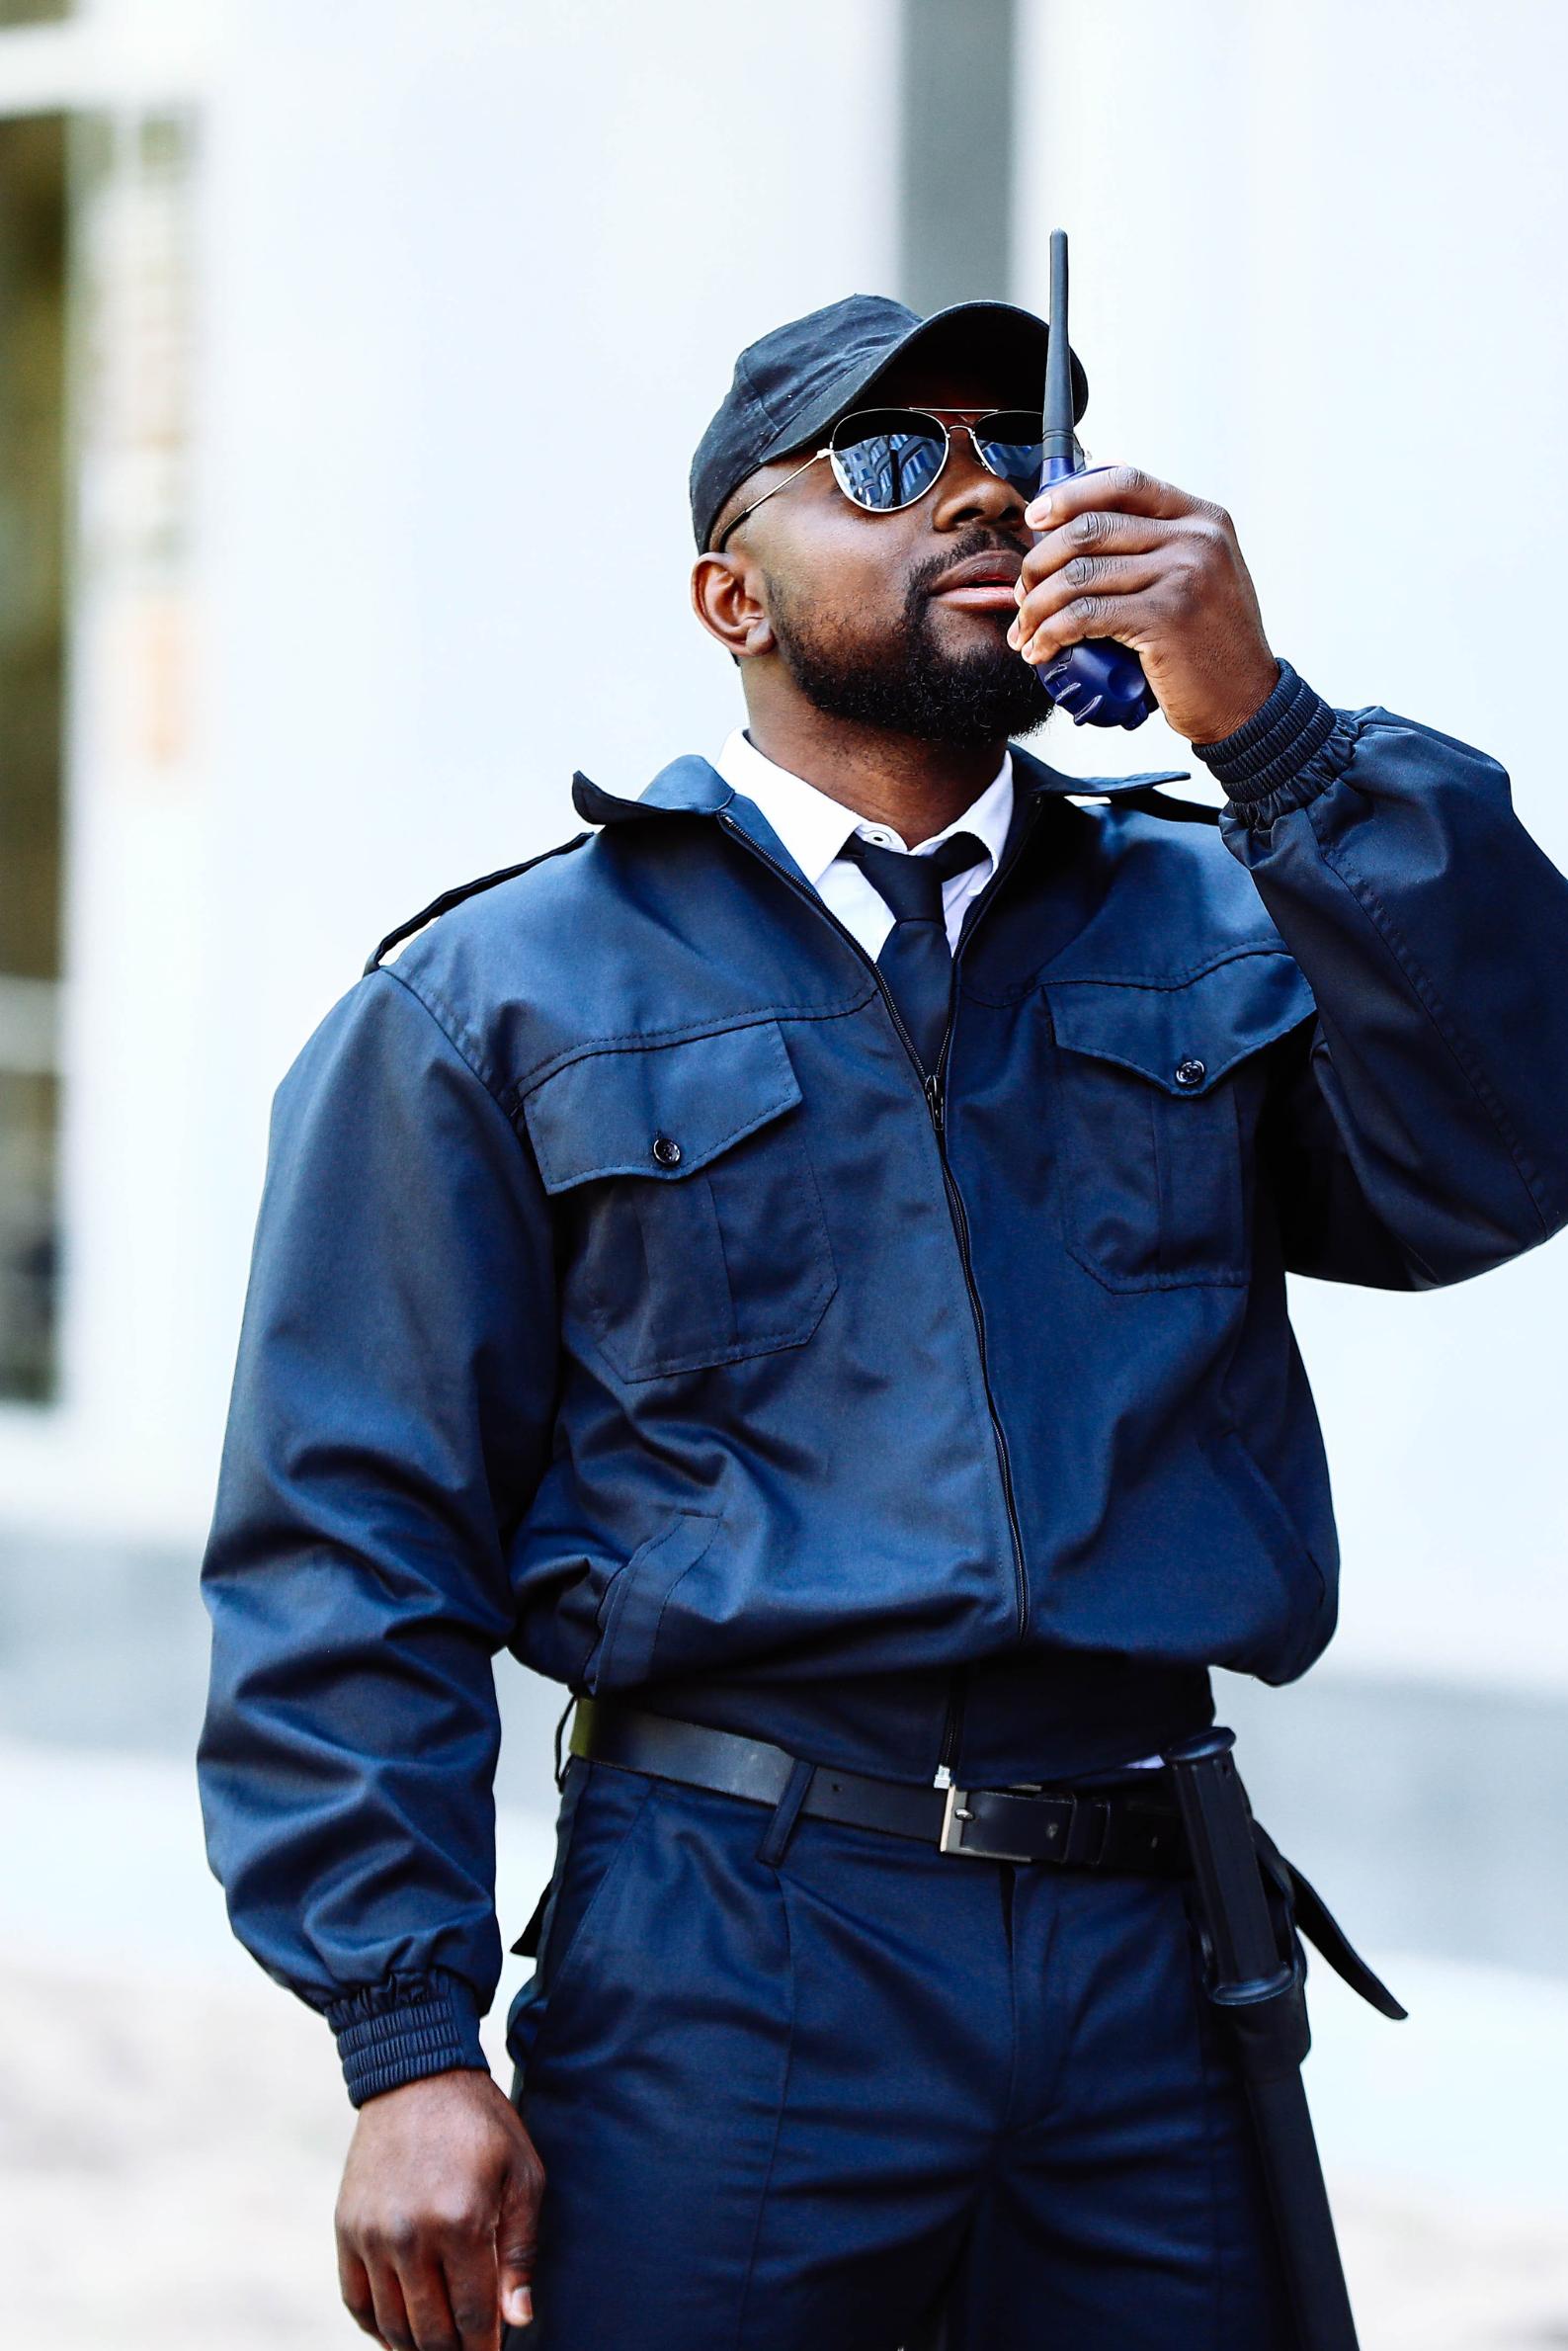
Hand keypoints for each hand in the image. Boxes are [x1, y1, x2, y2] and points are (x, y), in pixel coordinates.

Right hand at [335, 2068, 544, 2348]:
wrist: (417, 2077)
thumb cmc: (482, 2125)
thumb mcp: (522, 2174)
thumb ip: (521, 2251)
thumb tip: (518, 2319)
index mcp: (461, 2221)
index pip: (473, 2316)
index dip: (486, 2347)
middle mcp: (410, 2235)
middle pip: (430, 2333)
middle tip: (469, 2349)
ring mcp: (372, 2235)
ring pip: (392, 2326)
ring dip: (417, 2347)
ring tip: (440, 2345)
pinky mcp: (346, 2229)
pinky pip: (356, 2302)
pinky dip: (377, 2328)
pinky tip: (401, 2331)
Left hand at [1007, 465, 1280, 744]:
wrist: (1248, 702)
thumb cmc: (1214, 646)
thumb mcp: (1204, 576)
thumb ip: (1163, 545)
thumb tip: (1091, 523)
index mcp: (1203, 518)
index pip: (1125, 482)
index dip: (1069, 495)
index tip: (1035, 518)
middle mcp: (1196, 538)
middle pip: (1090, 528)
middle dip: (1040, 562)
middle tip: (1024, 593)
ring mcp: (1183, 575)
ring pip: (1079, 575)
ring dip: (1036, 606)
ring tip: (1025, 630)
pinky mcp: (1165, 617)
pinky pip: (1084, 615)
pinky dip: (1051, 634)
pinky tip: (1041, 650)